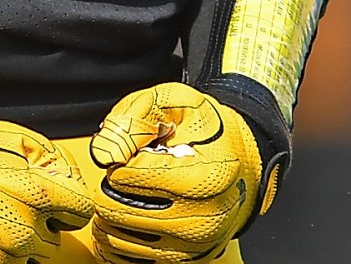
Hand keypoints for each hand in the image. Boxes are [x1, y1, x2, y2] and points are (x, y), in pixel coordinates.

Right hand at [0, 121, 91, 263]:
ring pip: (26, 258)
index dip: (67, 204)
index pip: (79, 210)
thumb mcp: (3, 137)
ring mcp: (1, 257)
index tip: (56, 204)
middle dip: (36, 225)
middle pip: (52, 239)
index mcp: (35, 192)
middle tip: (6, 209)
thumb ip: (45, 157)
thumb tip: (64, 176)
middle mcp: (22, 229)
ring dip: (14, 245)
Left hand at [86, 84, 265, 263]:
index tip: (134, 152)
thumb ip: (134, 118)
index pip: (125, 176)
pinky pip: (128, 259)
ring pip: (117, 238)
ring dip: (110, 214)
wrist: (245, 161)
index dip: (119, 158)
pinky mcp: (187, 260)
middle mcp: (202, 219)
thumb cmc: (209, 131)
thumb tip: (104, 153)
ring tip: (128, 194)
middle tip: (128, 174)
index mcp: (203, 178)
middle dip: (110, 188)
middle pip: (116, 210)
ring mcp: (194, 245)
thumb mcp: (174, 102)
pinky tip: (124, 219)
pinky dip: (117, 239)